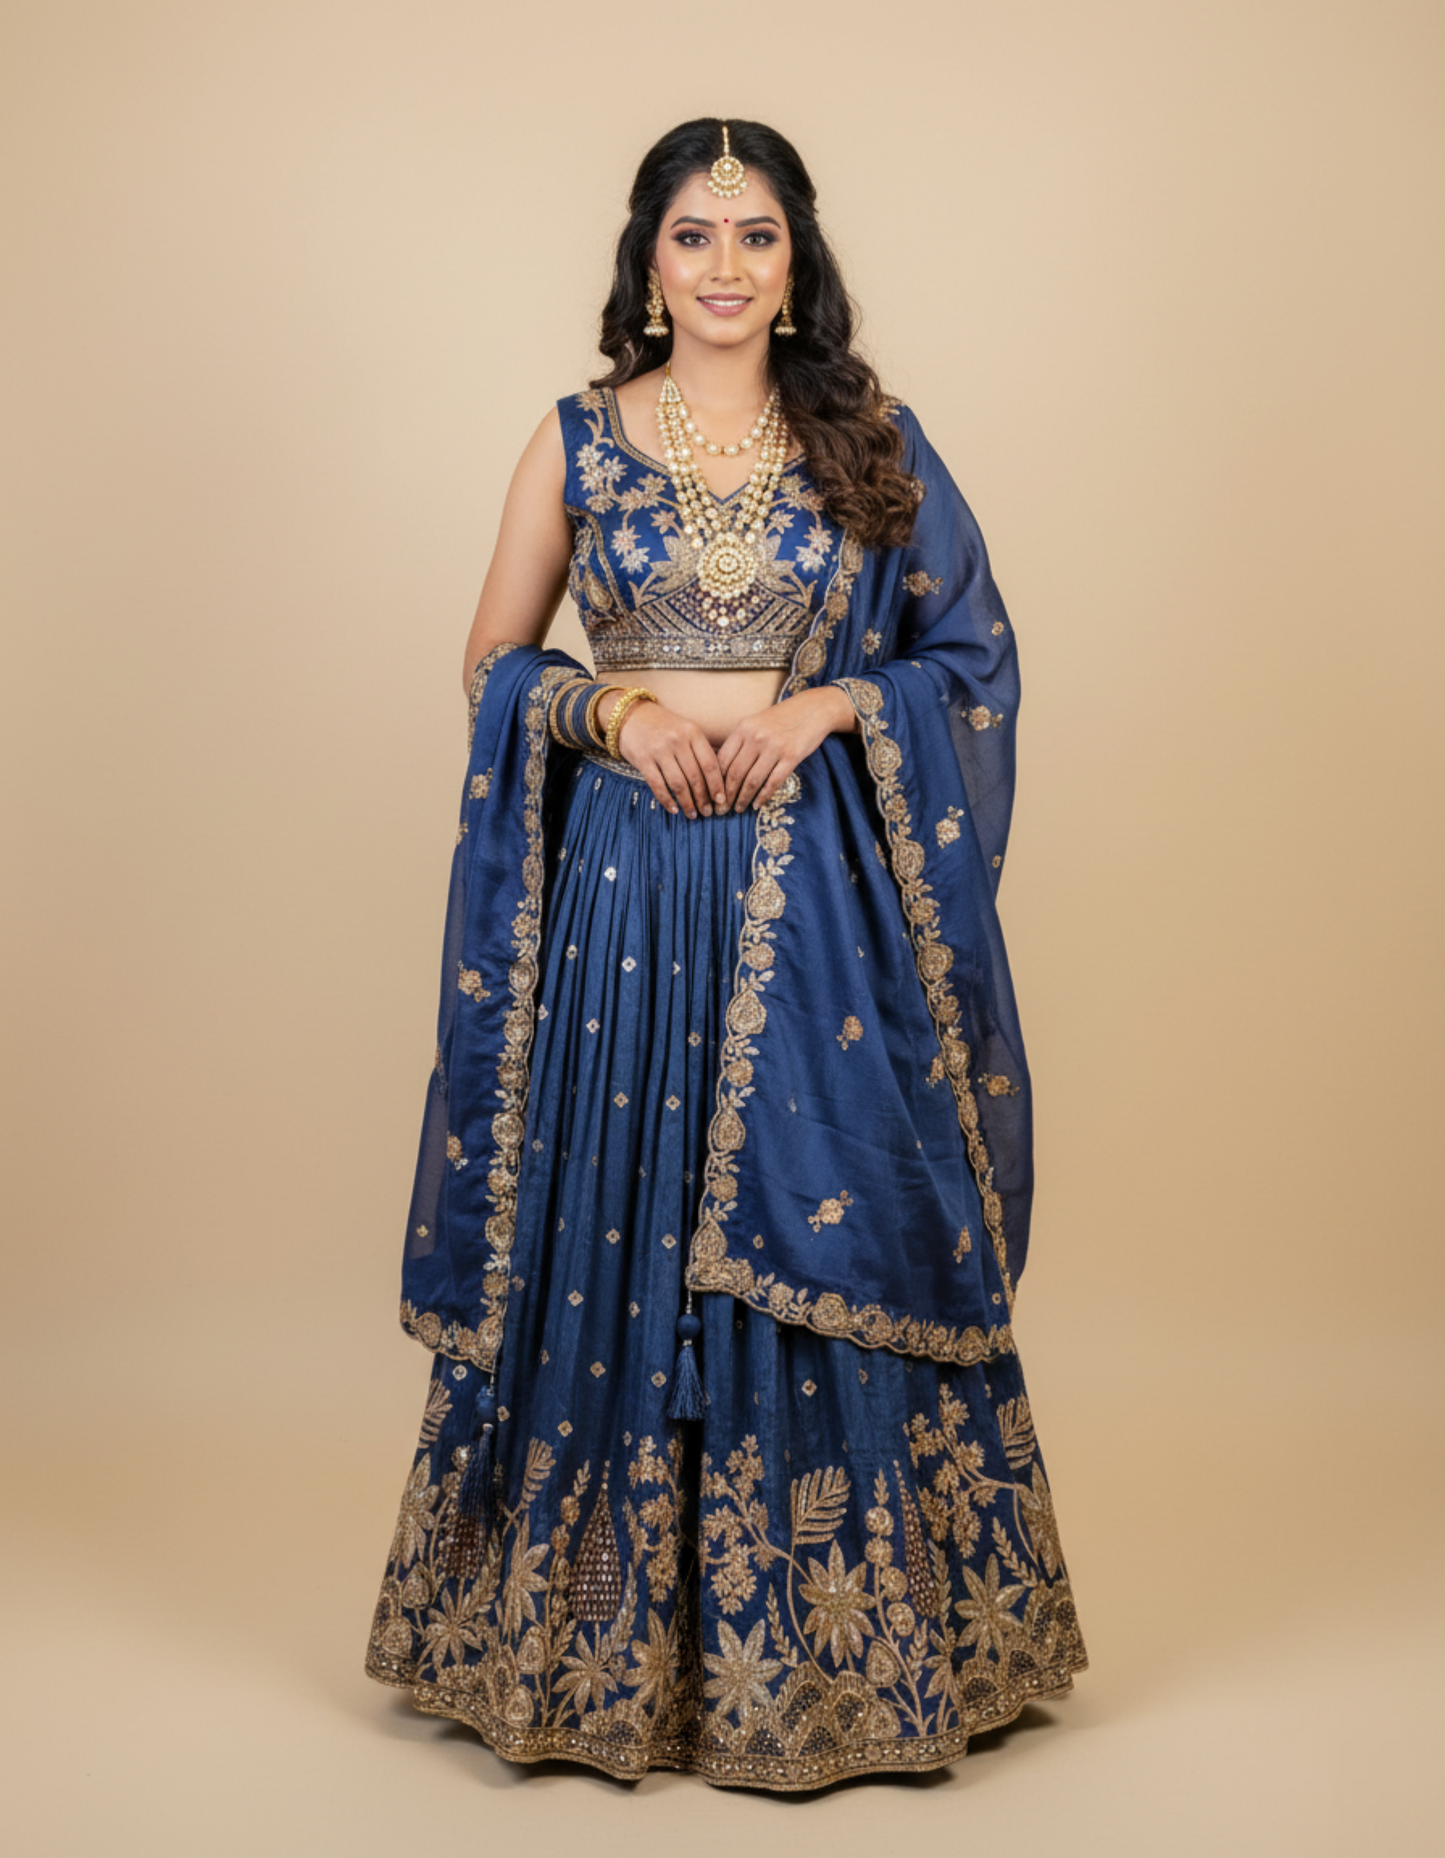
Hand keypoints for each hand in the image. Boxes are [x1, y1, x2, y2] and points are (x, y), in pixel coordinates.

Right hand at [604, 696, 726, 818]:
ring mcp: (659, 750)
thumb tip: (716, 781)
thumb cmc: (664, 726)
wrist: (631, 715)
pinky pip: (658, 785)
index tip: (721, 800)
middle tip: (708, 812)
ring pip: (678, 784)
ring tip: (693, 814)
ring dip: (687, 803)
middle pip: (695, 776)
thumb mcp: (686, 729)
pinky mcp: (643, 760)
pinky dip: (667, 800)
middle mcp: (677, 740)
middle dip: (703, 799)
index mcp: (692, 732)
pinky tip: (674, 810)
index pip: (710, 763)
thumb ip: (700, 749)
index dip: (717, 785)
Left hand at [716, 686, 856, 811]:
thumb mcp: (756, 722)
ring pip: (752, 781)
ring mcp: (774, 747)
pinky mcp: (791, 756)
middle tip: (722, 809)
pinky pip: (773, 782)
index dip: (715, 780)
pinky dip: (763, 796)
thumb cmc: (782, 718)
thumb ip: (740, 741)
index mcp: (744, 728)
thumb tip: (722, 768)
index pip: (722, 759)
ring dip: (743, 799)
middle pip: (735, 773)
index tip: (713, 794)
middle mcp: (756, 737)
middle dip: (726, 795)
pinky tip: (757, 804)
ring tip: (738, 809)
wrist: (814, 709)